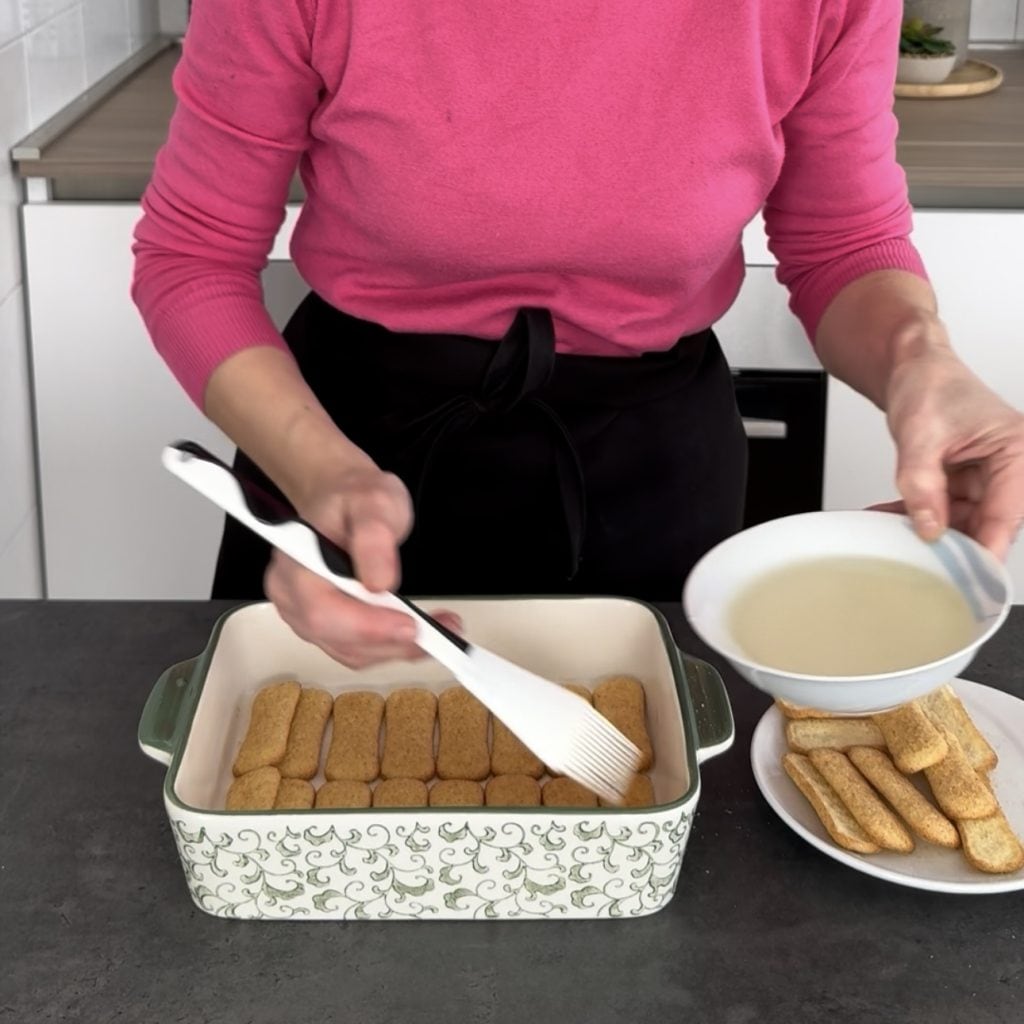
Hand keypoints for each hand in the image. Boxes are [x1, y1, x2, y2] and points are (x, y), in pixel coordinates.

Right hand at [264, 464, 460, 666]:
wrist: (342, 500)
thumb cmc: (354, 498)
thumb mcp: (373, 501)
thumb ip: (374, 537)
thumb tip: (381, 583)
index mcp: (295, 564)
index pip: (322, 610)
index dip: (366, 627)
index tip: (410, 626)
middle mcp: (291, 597)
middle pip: (337, 638)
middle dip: (391, 641)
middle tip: (441, 632)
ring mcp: (304, 616)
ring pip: (351, 651)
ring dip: (398, 647)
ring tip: (442, 629)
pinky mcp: (325, 628)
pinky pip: (357, 649)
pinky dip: (391, 646)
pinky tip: (420, 631)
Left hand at [882, 345, 1023, 558]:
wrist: (915, 369)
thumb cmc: (930, 384)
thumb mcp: (920, 434)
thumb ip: (922, 482)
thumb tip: (929, 527)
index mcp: (1019, 452)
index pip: (1005, 516)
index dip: (981, 549)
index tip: (962, 578)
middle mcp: (1011, 468)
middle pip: (986, 525)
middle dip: (948, 543)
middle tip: (913, 558)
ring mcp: (988, 478)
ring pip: (962, 524)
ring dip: (927, 531)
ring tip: (892, 533)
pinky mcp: (967, 484)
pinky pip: (945, 512)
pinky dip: (918, 517)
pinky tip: (891, 520)